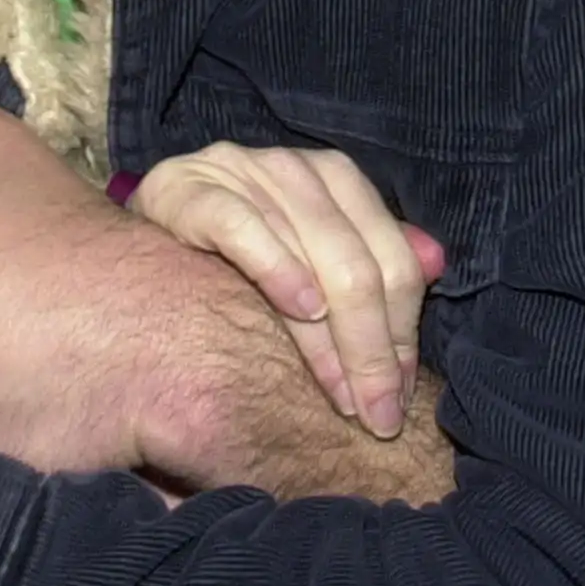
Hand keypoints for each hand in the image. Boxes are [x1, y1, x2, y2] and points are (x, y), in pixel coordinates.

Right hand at [130, 144, 443, 438]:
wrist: (146, 231)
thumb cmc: (237, 258)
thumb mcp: (310, 255)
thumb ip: (370, 259)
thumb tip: (438, 261)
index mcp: (337, 180)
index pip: (393, 260)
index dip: (403, 334)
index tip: (399, 400)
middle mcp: (296, 169)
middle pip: (359, 265)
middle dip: (373, 351)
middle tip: (375, 417)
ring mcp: (241, 171)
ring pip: (313, 254)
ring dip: (332, 337)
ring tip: (341, 395)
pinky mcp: (189, 186)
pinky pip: (244, 227)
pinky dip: (279, 268)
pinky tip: (300, 309)